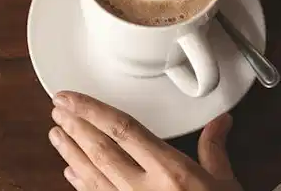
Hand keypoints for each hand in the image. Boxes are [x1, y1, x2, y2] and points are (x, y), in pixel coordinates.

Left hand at [48, 91, 242, 190]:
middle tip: (58, 110)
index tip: (69, 98)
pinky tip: (71, 172)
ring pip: (91, 175)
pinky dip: (81, 184)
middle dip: (75, 127)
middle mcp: (144, 189)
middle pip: (100, 150)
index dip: (91, 110)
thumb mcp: (224, 184)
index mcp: (170, 171)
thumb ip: (214, 150)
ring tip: (56, 135)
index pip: (122, 129)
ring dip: (70, 152)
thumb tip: (220, 122)